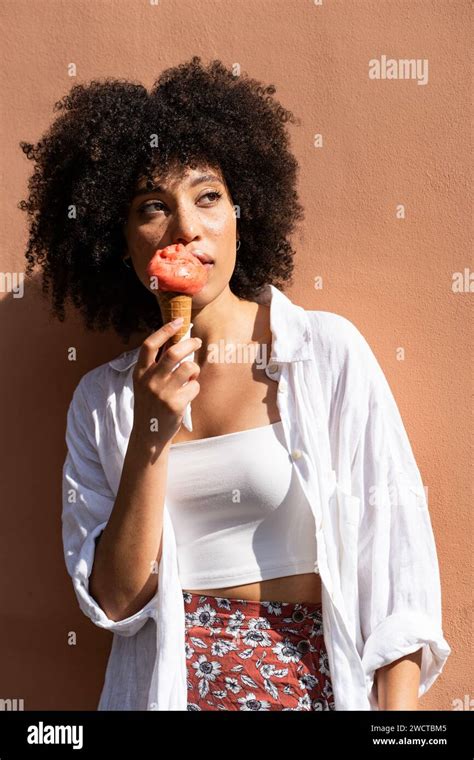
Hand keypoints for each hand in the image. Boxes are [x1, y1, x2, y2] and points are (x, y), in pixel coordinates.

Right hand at [131, 320, 201, 445]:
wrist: (148, 435)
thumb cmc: (150, 405)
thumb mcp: (144, 384)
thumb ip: (155, 366)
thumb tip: (175, 341)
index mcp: (139, 373)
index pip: (149, 345)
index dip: (165, 330)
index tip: (178, 321)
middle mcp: (149, 381)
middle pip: (174, 353)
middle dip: (190, 343)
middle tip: (197, 342)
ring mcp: (162, 393)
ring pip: (189, 367)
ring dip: (194, 369)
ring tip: (191, 375)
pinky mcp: (175, 404)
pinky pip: (194, 386)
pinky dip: (195, 388)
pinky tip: (187, 395)